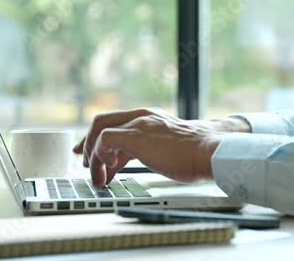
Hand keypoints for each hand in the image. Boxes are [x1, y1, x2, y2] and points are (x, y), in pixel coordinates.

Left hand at [72, 108, 236, 185]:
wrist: (209, 150)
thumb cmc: (197, 153)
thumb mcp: (170, 145)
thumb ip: (154, 147)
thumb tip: (150, 159)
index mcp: (151, 117)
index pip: (116, 121)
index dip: (99, 137)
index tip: (91, 151)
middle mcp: (142, 115)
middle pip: (102, 120)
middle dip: (88, 142)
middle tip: (84, 162)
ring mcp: (137, 124)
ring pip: (100, 130)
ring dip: (94, 157)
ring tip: (98, 178)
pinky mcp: (134, 136)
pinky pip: (103, 141)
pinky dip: (99, 159)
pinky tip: (107, 174)